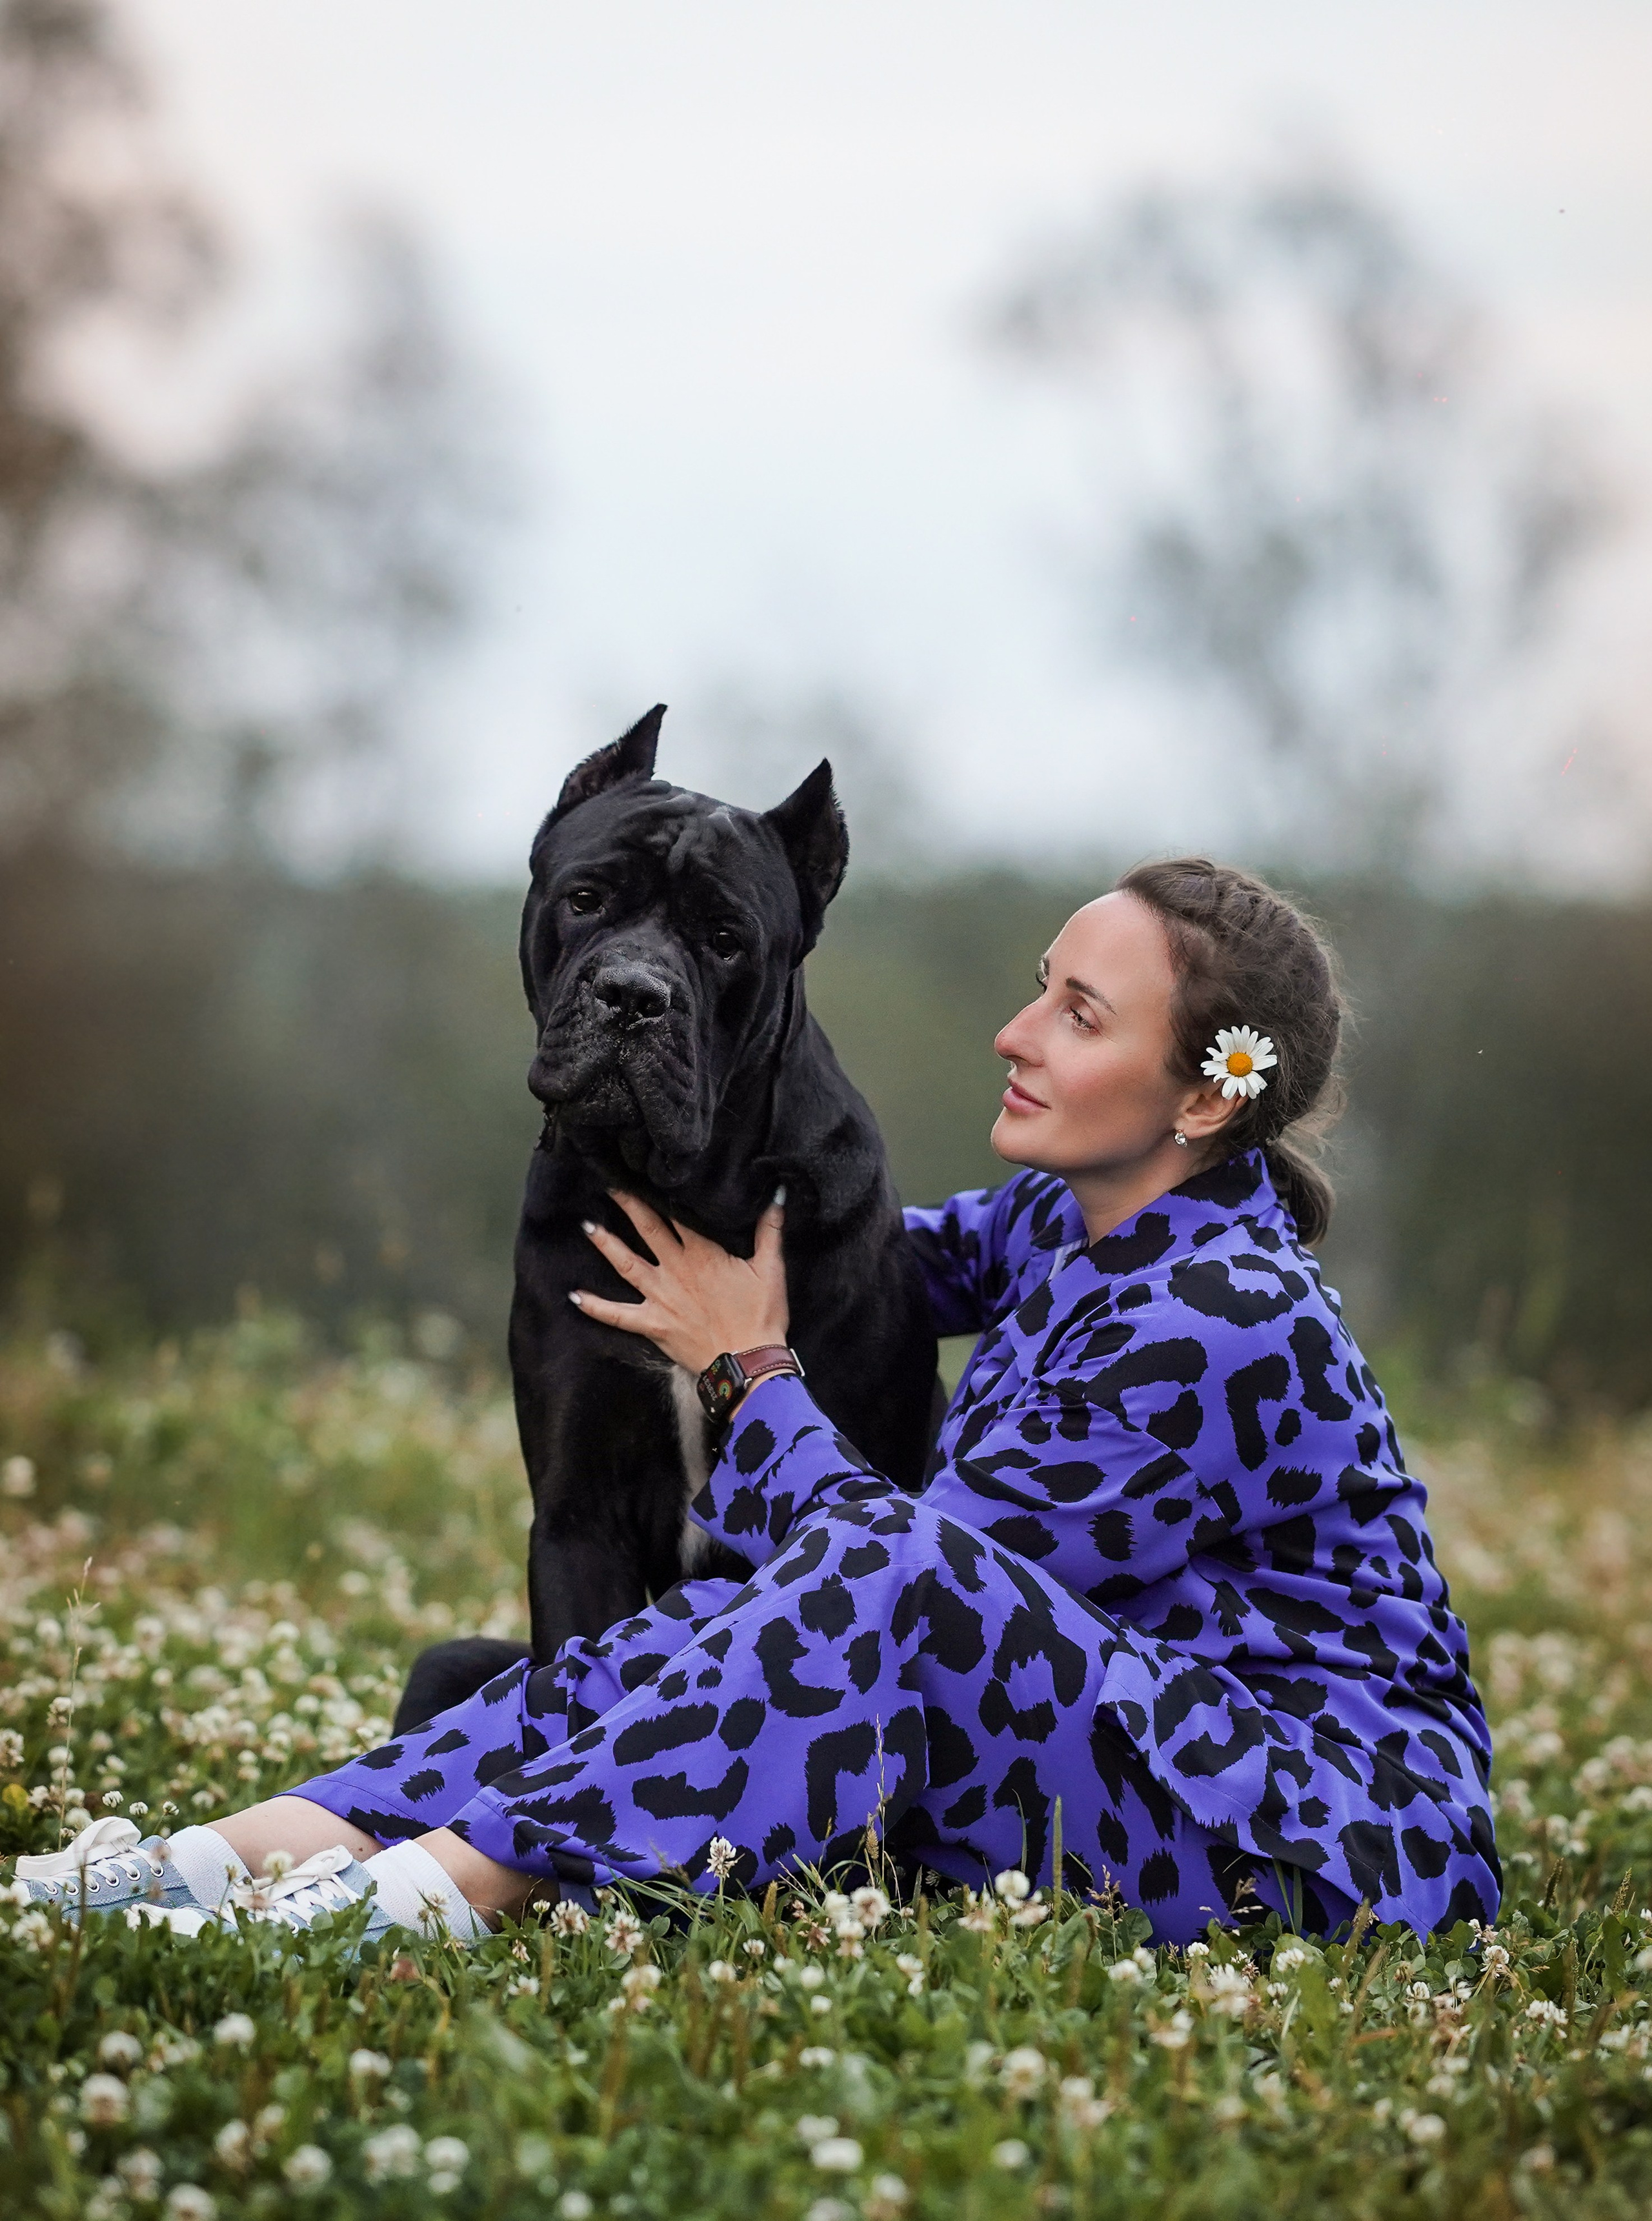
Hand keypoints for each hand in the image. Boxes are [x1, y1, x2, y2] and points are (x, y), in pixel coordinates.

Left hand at [570, 1189, 788, 1376]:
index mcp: (704, 1253)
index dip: (662, 1193)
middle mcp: (677, 1270)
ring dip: (605, 1245)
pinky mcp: (654, 1324)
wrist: (747, 1363)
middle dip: (628, 1206)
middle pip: (647, 1230)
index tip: (646, 1174)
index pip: (678, 1215)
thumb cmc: (761, 1316)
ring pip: (627, 1264)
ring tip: (586, 1227)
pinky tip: (575, 1297)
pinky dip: (596, 1307)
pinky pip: (618, 1315)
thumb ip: (770, 1230)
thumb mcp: (771, 1269)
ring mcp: (661, 1297)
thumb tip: (777, 1193)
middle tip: (609, 1186)